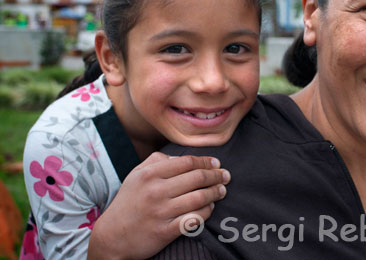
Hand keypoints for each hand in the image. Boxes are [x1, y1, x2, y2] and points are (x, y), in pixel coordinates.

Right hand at [88, 153, 229, 259]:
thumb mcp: (136, 175)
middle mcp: (156, 191)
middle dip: (216, 176)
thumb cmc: (128, 202)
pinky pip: (194, 219)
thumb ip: (157, 161)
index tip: (216, 164)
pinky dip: (206, 212)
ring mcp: (161, 212)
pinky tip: (210, 208)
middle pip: (196, 178)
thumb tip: (181, 157)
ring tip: (221, 191)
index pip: (187, 162)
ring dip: (215, 193)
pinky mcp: (165, 231)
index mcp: (149, 174)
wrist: (112, 236)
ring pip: (199, 198)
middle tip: (226, 176)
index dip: (206, 162)